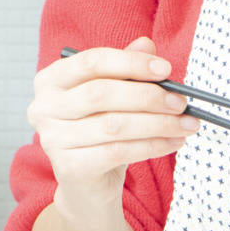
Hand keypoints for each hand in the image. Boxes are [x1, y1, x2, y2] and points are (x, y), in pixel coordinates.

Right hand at [26, 38, 199, 200]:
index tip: (166, 70)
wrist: (87, 185)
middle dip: (148, 96)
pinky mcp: (70, 167)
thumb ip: (126, 69)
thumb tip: (148, 45)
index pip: (92, 61)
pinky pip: (118, 151)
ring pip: (113, 125)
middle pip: (101, 93)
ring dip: (158, 124)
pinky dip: (152, 145)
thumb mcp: (113, 97)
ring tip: (186, 124)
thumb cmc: (99, 133)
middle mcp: (44, 107)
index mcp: (51, 80)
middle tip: (181, 102)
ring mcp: (53, 139)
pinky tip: (173, 142)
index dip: (131, 62)